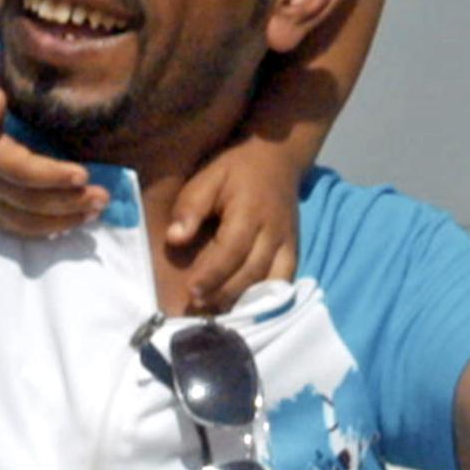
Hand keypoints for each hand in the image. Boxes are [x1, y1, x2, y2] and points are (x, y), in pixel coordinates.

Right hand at [0, 77, 105, 237]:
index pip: (20, 171)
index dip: (51, 176)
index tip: (84, 174)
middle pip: (29, 202)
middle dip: (68, 202)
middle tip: (103, 197)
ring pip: (26, 222)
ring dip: (63, 221)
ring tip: (96, 212)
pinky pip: (18, 229)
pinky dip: (47, 231)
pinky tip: (74, 222)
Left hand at [160, 136, 304, 311]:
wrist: (278, 158)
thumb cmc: (236, 169)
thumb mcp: (209, 177)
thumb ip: (191, 206)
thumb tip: (175, 238)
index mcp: (250, 211)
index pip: (232, 250)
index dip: (212, 275)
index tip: (191, 292)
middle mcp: (273, 230)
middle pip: (252, 271)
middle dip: (224, 293)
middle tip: (198, 308)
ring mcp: (288, 242)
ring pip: (270, 281)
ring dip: (244, 300)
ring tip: (217, 311)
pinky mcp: (294, 250)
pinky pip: (284, 280)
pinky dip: (267, 298)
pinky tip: (245, 306)